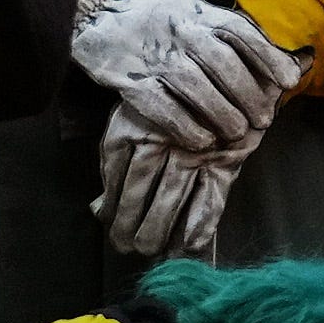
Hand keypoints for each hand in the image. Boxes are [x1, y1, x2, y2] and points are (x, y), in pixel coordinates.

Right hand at [73, 0, 303, 155]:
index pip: (240, 32)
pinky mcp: (129, 80)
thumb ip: (226, 32)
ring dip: (222, 114)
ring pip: (196, 88)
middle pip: (223, 64)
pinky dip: (185, 127)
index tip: (289, 81)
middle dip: (249, 95)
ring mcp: (154, 56)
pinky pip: (162, 107)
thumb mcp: (192, 10)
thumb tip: (279, 56)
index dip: (268, 57)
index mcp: (197, 13)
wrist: (95, 9)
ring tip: (239, 133)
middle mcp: (179, 32)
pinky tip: (202, 141)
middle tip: (265, 119)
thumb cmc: (155, 15)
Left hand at [98, 113, 240, 261]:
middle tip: (129, 247)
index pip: (116, 174)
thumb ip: (117, 163)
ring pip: (172, 195)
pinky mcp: (225, 158)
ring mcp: (196, 148)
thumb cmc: (171, 100)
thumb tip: (98, 211)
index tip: (111, 227)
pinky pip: (211, 195)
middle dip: (132, 224)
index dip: (114, 206)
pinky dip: (201, 222)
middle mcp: (161, 136)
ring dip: (160, 228)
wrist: (225, 72)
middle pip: (140, 188)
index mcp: (133, 124)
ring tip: (151, 250)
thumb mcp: (135, 119)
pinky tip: (189, 244)